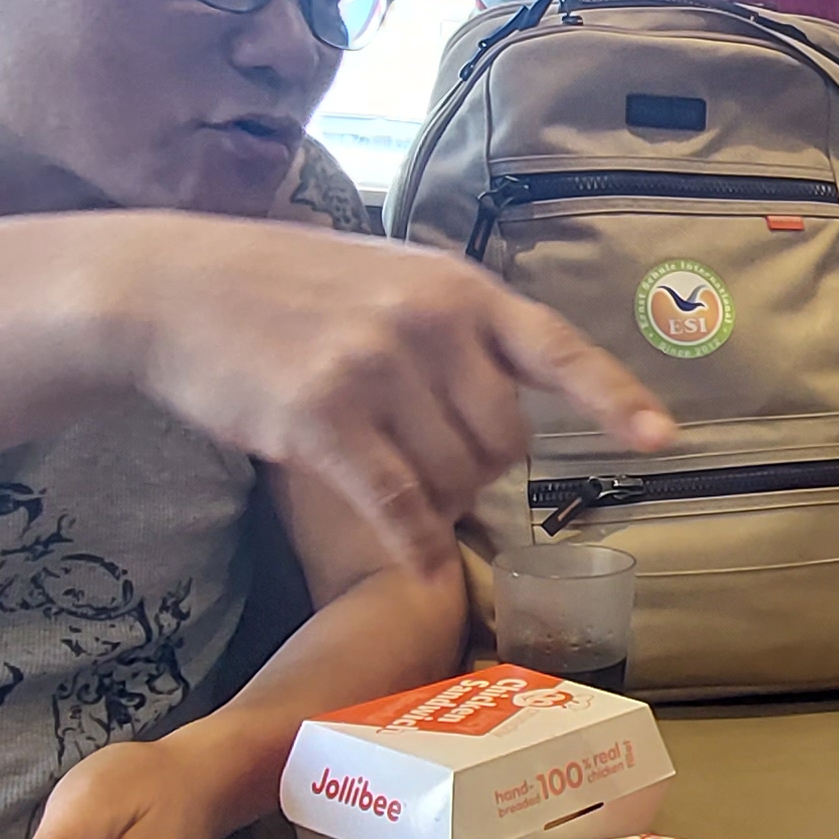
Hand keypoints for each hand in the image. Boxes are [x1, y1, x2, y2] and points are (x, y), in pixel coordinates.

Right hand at [117, 221, 670, 572]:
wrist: (175, 287)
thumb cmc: (288, 291)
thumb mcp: (392, 279)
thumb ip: (459, 330)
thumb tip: (514, 411)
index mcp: (459, 289)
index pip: (557, 349)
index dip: (612, 399)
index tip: (663, 438)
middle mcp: (429, 324)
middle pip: (505, 442)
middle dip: (477, 467)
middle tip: (424, 456)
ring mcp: (376, 369)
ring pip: (453, 479)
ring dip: (434, 497)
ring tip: (383, 465)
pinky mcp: (322, 418)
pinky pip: (398, 504)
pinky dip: (415, 540)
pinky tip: (416, 559)